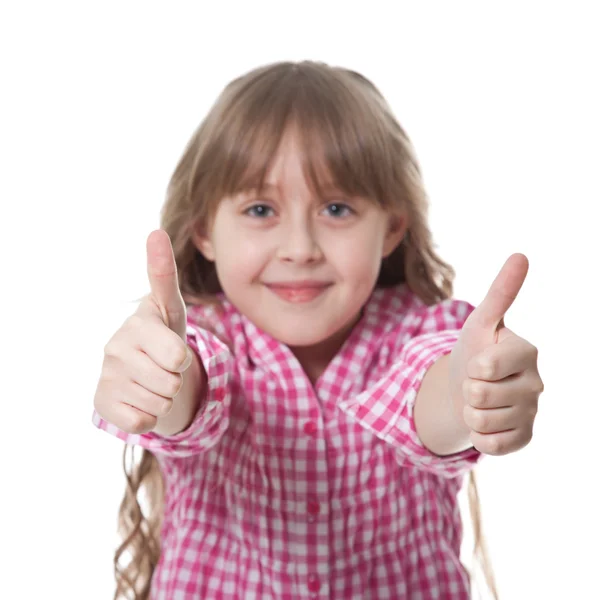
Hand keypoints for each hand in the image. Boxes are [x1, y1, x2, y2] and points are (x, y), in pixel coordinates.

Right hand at [93, 230, 192, 433]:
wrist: (144, 372)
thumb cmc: (163, 337)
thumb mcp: (172, 309)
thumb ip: (164, 274)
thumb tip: (155, 231)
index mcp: (139, 323)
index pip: (176, 353)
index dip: (181, 358)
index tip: (170, 351)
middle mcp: (115, 346)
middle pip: (173, 380)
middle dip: (178, 378)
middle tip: (166, 367)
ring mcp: (107, 376)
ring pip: (161, 402)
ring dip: (166, 397)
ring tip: (154, 380)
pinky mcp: (102, 404)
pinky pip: (143, 422)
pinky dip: (151, 416)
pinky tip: (140, 399)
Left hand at [449, 254, 543, 455]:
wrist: (466, 388)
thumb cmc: (474, 350)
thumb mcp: (480, 322)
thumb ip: (500, 293)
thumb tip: (521, 255)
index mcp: (527, 353)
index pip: (485, 366)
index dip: (471, 366)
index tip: (478, 361)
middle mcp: (536, 384)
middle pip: (479, 394)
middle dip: (467, 389)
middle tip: (475, 382)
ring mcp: (532, 414)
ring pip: (482, 421)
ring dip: (470, 412)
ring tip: (479, 401)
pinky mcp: (524, 439)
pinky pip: (491, 446)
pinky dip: (478, 436)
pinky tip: (486, 422)